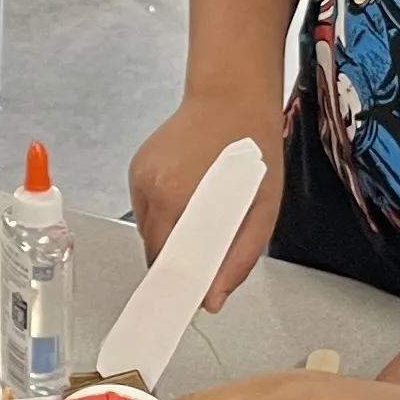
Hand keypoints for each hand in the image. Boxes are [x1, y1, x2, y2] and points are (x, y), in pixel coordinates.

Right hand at [126, 93, 288, 313]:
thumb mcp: (263, 210)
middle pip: (153, 250)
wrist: (231, 96)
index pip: (166, 264)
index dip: (177, 287)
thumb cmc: (255, 151)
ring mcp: (139, 177)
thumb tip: (211, 301)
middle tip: (206, 263)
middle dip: (176, 264)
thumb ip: (239, 259)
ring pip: (148, 231)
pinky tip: (187, 199)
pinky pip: (145, 209)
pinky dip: (164, 214)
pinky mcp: (135, 168)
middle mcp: (151, 188)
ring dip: (170, 238)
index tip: (188, 304)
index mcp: (179, 198)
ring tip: (200, 223)